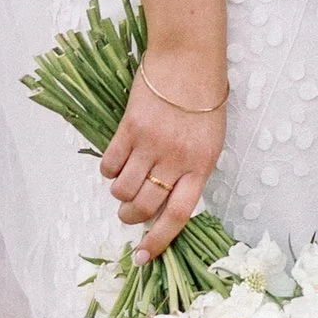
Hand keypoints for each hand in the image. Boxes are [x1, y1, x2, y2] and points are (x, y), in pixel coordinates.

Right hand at [100, 57, 223, 261]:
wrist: (189, 60)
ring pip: (123, 188)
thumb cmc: (204, 101)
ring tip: (122, 187)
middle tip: (127, 213)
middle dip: (131, 216)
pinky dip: (108, 171)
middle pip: (144, 204)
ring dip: (118, 194)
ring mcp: (151, 143)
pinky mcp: (130, 127)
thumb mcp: (209, 141)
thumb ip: (191, 171)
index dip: (158, 240)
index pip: (177, 215)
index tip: (142, 257)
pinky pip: (110, 163)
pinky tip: (114, 165)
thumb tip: (165, 201)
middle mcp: (175, 159)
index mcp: (201, 166)